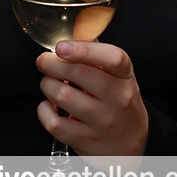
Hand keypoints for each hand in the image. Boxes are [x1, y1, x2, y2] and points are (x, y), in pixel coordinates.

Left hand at [36, 40, 148, 155]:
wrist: (133, 145)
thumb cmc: (119, 102)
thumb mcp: (119, 77)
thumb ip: (98, 54)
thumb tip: (73, 31)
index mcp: (125, 77)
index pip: (112, 58)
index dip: (84, 49)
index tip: (62, 46)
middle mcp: (117, 98)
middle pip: (79, 73)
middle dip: (52, 63)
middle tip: (44, 61)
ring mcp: (102, 122)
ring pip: (63, 96)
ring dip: (47, 85)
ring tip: (49, 83)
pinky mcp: (86, 140)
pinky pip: (55, 123)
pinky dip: (44, 111)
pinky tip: (48, 106)